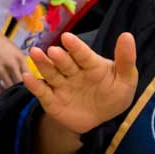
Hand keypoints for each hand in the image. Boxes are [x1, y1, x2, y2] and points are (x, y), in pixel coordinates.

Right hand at [0, 18, 30, 91]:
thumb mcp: (11, 46)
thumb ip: (18, 58)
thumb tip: (22, 69)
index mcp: (19, 57)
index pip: (29, 75)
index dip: (29, 81)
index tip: (27, 84)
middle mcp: (12, 66)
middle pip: (21, 83)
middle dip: (20, 88)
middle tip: (19, 90)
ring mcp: (1, 72)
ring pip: (10, 88)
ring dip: (11, 89)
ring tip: (10, 91)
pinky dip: (1, 90)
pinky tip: (2, 89)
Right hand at [20, 30, 136, 136]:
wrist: (98, 119)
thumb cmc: (113, 94)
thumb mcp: (125, 80)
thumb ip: (126, 60)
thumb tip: (127, 35)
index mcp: (90, 64)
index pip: (82, 54)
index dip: (75, 47)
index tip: (67, 37)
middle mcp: (73, 72)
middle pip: (64, 63)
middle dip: (59, 57)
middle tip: (53, 51)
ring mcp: (61, 85)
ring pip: (51, 73)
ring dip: (42, 64)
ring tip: (35, 53)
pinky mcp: (52, 100)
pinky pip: (42, 92)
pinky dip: (34, 86)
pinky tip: (27, 78)